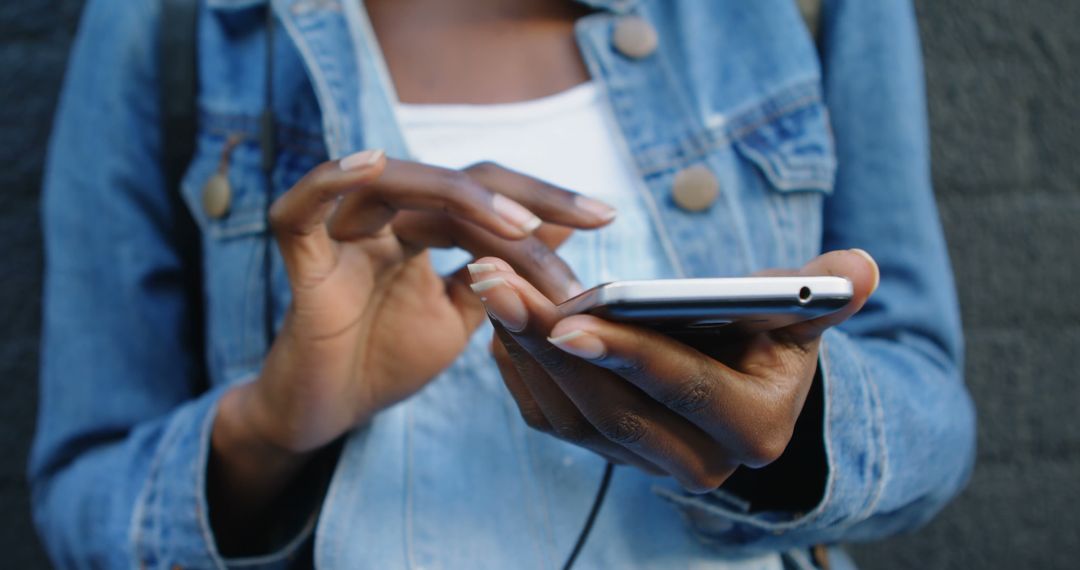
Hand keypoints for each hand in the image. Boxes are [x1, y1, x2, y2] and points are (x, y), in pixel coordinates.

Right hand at [208, 151, 613, 548]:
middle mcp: (385, 219)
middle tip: (589, 218)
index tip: (607, 217)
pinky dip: (330, 178)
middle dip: (525, 198)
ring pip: (395, 183)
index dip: (545, 203)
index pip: (486, 196)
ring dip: (460, 196)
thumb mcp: (464, 313)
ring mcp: (342, 233)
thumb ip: (501, 271)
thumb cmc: (389, 360)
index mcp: (421, 228)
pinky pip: (302, 206)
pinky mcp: (302, 258)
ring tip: (519, 225)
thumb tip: (556, 228)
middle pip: (454, 182)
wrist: (328, 415)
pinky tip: (372, 164)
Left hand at [469, 250, 877, 492]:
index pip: (684, 389)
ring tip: (491, 284)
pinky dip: (519, 371)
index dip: (629, 355)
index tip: (572, 320)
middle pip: (611, 406)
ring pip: (570, 415)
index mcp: (752, 429)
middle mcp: (696, 462)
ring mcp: (642, 463)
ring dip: (522, 349)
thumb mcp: (801, 316)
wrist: (746, 390)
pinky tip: (500, 320)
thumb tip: (859, 267)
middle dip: (548, 343)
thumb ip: (823, 293)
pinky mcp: (604, 453)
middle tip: (500, 280)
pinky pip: (549, 419)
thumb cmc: (773, 339)